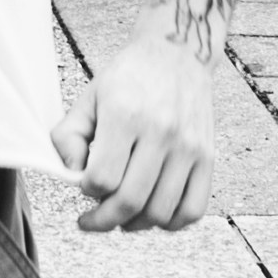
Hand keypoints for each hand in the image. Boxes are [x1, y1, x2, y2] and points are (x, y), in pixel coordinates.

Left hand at [56, 28, 220, 231]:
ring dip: (135, 224)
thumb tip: (71, 175)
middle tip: (94, 219)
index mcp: (126, 115)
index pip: (102, 178)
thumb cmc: (129, 78)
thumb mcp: (89, 98)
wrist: (177, 54)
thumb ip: (69, 136)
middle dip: (104, 220)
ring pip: (161, 212)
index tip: (85, 186)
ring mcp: (189, 147)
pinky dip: (171, 223)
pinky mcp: (208, 157)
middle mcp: (161, 132)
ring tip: (122, 216)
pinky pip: (193, 209)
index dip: (88, 192)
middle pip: (130, 201)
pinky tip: (153, 213)